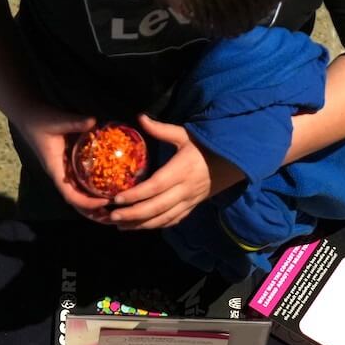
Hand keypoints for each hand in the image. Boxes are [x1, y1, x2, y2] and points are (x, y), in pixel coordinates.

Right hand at [11, 103, 106, 219]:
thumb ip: (75, 122)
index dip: (87, 202)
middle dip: (93, 212)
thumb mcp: (57, 120)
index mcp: (55, 168)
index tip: (105, 202)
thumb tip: (93, 121)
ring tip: (114, 210)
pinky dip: (93, 191)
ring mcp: (64, 171)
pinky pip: (81, 183)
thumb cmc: (40, 118)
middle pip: (76, 202)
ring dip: (94, 206)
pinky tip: (109, 191)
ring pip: (79, 195)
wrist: (28, 113)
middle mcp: (60, 174)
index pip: (70, 194)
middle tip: (113, 217)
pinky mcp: (68, 165)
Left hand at [108, 115, 217, 229]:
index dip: (136, 195)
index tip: (117, 198)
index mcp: (182, 169)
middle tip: (112, 216)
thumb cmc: (205, 147)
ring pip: (163, 218)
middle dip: (133, 214)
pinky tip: (139, 226)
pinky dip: (155, 226)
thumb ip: (162, 130)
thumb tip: (140, 117)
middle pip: (157, 207)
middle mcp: (185, 189)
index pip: (155, 186)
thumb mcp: (185, 135)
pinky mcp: (192, 207)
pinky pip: (172, 220)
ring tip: (119, 226)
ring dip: (140, 225)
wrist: (232, 163)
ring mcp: (189, 201)